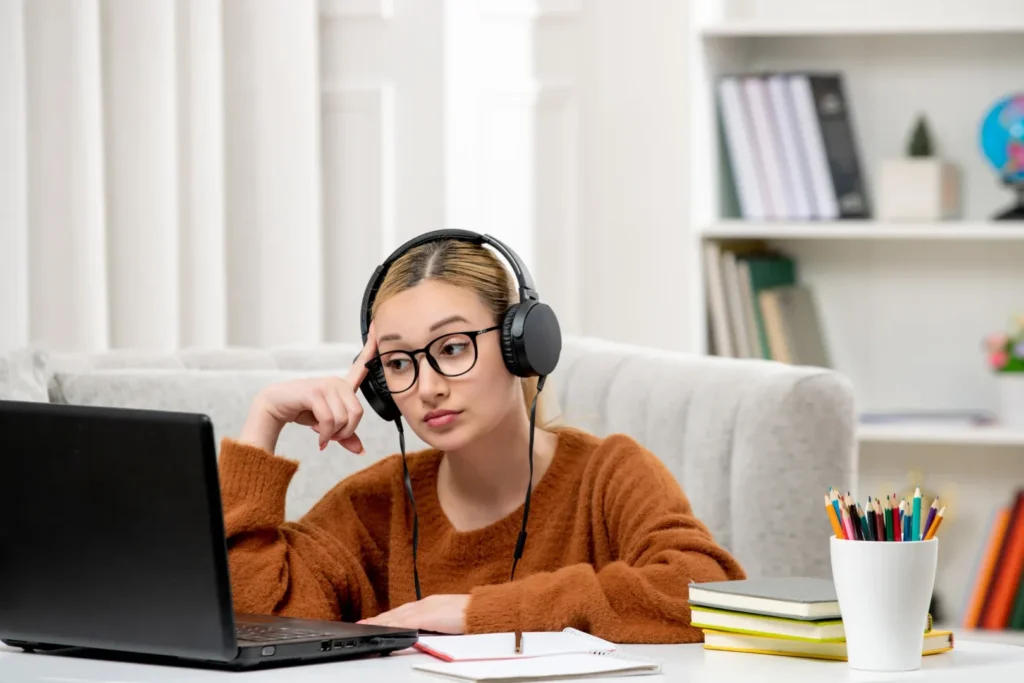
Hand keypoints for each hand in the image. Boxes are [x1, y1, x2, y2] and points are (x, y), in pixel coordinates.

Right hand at [239, 323, 378, 453]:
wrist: (274, 407)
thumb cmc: (302, 411)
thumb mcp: (328, 424)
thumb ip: (345, 435)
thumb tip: (361, 450)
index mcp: (342, 386)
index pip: (361, 365)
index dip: (371, 346)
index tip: (376, 326)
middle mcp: (336, 382)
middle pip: (357, 414)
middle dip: (346, 432)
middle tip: (332, 437)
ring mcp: (326, 385)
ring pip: (343, 420)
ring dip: (333, 435)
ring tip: (322, 435)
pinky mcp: (315, 392)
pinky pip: (329, 420)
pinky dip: (324, 435)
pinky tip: (318, 439)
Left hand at [358, 594, 469, 633]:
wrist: (484, 611)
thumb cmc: (472, 616)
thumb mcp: (449, 620)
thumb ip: (436, 624)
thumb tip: (426, 632)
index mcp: (431, 604)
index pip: (404, 611)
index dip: (389, 616)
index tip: (376, 620)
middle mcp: (426, 604)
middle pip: (398, 612)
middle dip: (380, 618)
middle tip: (364, 623)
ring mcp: (427, 609)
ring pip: (398, 616)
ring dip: (382, 621)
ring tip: (368, 626)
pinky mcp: (429, 616)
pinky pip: (407, 622)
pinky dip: (394, 625)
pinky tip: (385, 629)